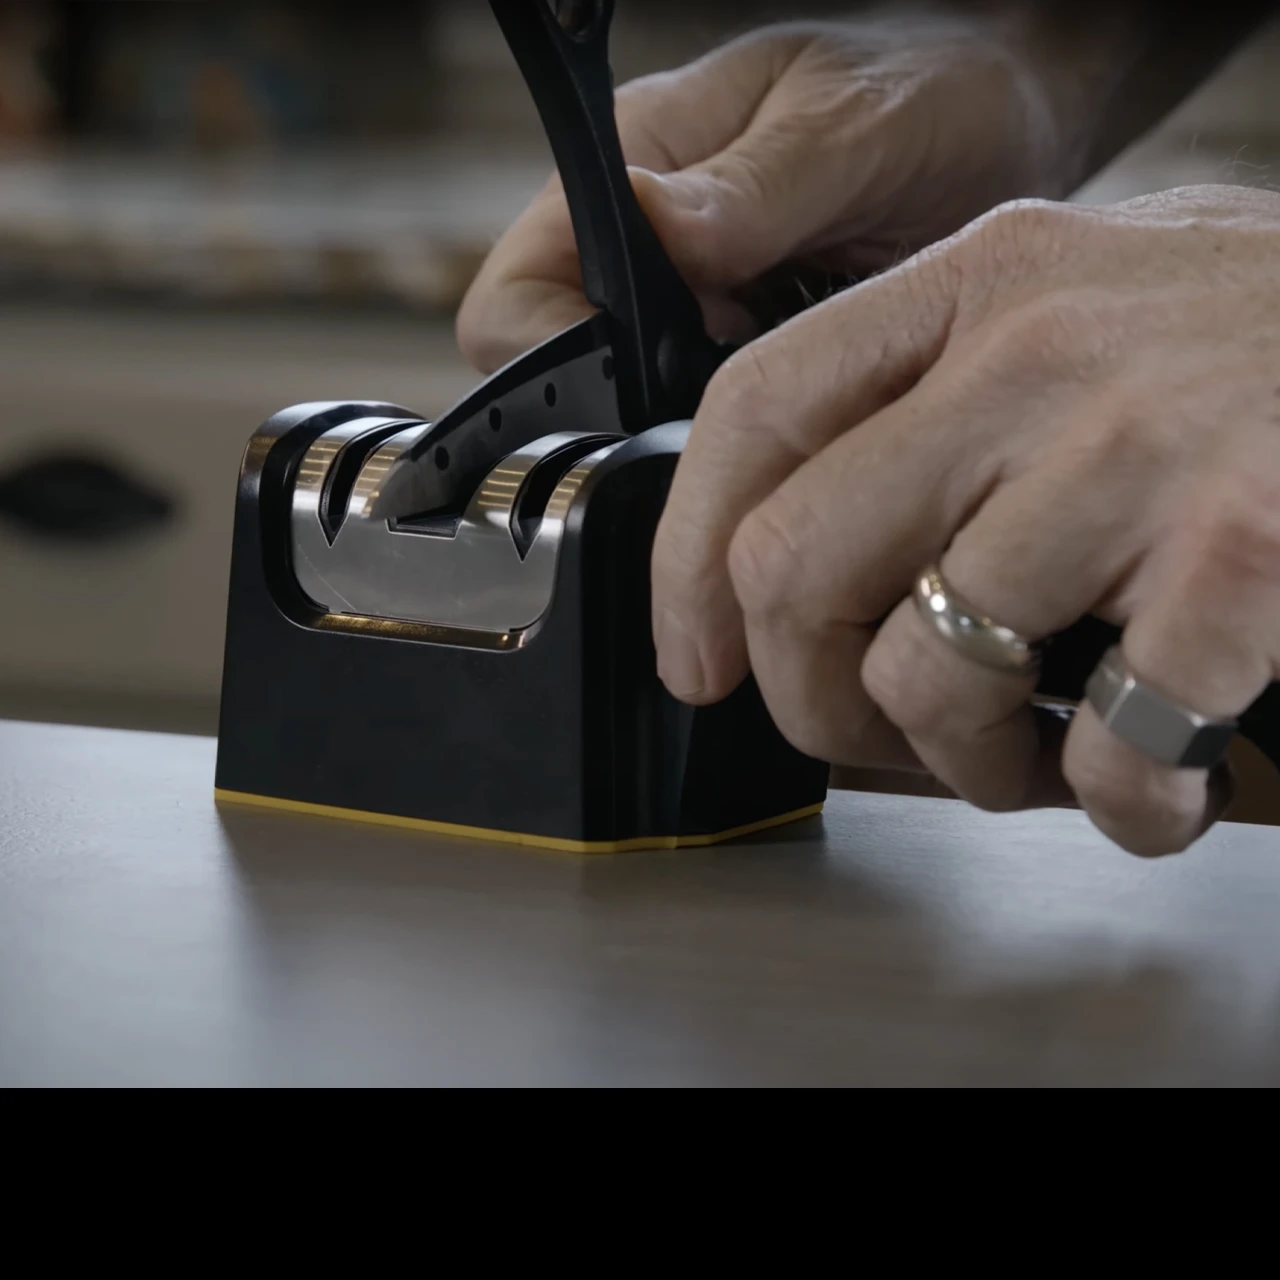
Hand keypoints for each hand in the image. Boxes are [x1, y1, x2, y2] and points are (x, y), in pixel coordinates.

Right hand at [457, 15, 1075, 372]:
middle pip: (554, 363)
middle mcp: (639, 234)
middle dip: (627, 404)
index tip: (636, 388)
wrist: (1013, 120)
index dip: (548, 358)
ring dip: (691, 419)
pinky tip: (798, 395)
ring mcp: (683, 292)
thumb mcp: (853, 128)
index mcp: (633, 164)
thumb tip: (655, 229)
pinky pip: (694, 407)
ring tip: (784, 386)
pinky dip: (736, 422)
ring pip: (623, 398)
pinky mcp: (729, 334)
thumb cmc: (936, 91)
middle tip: (736, 390)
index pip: (512, 296)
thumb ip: (752, 187)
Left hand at [651, 184, 1279, 855]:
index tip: (697, 657)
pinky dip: (1111, 805)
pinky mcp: (1243, 556)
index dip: (687, 562)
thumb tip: (805, 546)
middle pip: (797, 564)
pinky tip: (1143, 787)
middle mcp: (1037, 355)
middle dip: (806, 699)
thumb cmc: (1265, 341)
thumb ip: (946, 396)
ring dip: (957, 766)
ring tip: (1016, 763)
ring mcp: (1138, 451)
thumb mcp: (1085, 306)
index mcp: (979, 286)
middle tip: (860, 738)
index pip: (754, 415)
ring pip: (924, 671)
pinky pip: (1103, 744)